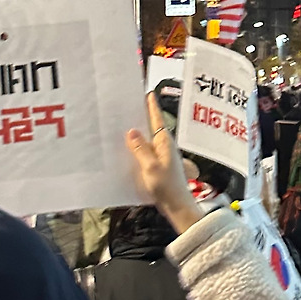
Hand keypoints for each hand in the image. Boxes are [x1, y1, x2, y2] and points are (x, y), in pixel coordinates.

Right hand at [126, 95, 204, 235]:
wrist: (177, 206)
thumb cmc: (166, 187)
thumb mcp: (150, 166)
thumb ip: (140, 149)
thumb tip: (131, 131)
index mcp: (164, 142)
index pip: (157, 119)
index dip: (152, 106)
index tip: (148, 93)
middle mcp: (164, 147)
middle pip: (151, 128)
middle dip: (141, 118)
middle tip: (128, 107)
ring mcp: (162, 156)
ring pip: (147, 140)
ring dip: (138, 134)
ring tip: (123, 126)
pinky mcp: (158, 166)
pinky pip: (146, 152)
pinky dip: (137, 148)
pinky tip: (128, 150)